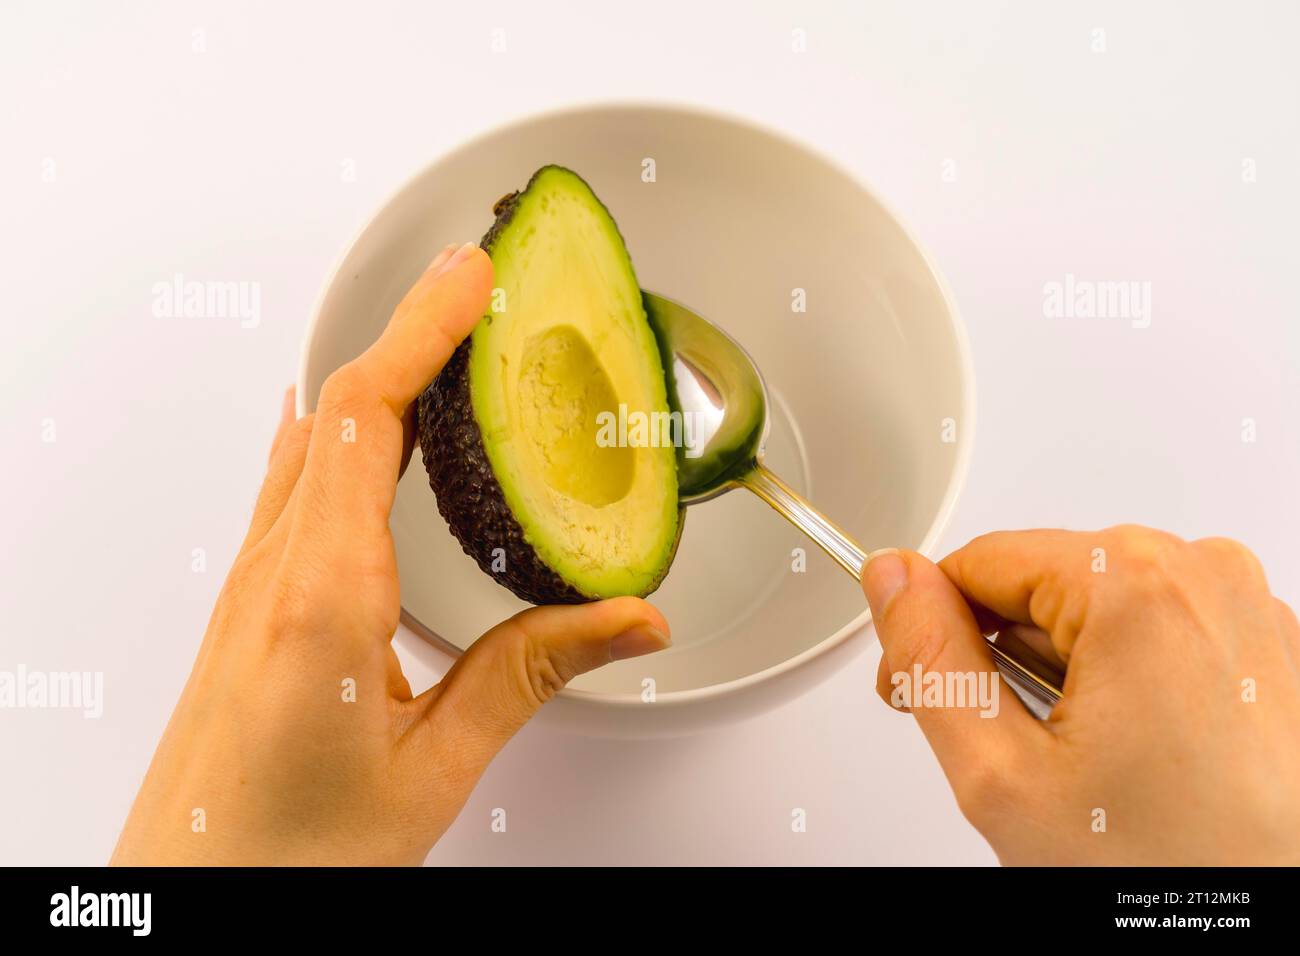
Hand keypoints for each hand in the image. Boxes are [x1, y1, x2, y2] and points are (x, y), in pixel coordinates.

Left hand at [111, 243, 670, 865]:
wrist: (196, 896)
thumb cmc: (287, 854)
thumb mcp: (433, 768)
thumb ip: (529, 676)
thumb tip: (623, 621)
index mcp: (320, 601)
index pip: (362, 419)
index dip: (419, 333)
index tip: (466, 279)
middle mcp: (272, 575)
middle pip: (332, 407)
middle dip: (406, 331)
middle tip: (469, 287)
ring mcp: (249, 584)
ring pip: (305, 438)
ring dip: (371, 373)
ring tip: (435, 340)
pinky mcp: (248, 602)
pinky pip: (291, 479)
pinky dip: (338, 426)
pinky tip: (354, 427)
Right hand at [862, 526, 1299, 864]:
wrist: (1280, 921)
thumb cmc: (1171, 871)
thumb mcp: (1003, 773)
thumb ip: (932, 660)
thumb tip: (893, 578)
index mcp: (1136, 583)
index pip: (976, 561)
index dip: (930, 630)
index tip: (921, 695)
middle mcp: (1204, 575)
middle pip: (1038, 584)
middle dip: (1001, 659)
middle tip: (1011, 756)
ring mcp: (1246, 611)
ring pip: (1096, 611)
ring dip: (1065, 677)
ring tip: (1087, 767)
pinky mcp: (1268, 649)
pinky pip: (1159, 633)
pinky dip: (1127, 684)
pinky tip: (1138, 758)